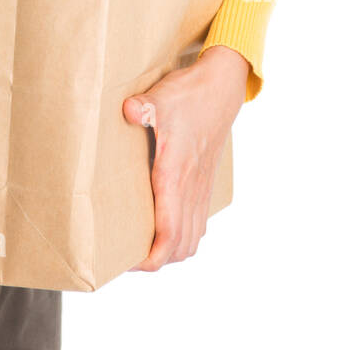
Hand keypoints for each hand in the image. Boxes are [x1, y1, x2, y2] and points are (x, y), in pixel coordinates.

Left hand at [122, 45, 249, 270]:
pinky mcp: (205, 182)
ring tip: (145, 247)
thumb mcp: (161, 98)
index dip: (150, 257)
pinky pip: (198, 223)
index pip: (168, 234)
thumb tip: (129, 111)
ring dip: (171, 251)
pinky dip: (183, 236)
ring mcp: (201, 187)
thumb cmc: (189, 94)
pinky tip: (168, 228)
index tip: (129, 261)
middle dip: (156, 260)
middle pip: (180, 247)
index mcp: (176, 176)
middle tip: (128, 256)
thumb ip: (143, 107)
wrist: (221, 88)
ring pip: (192, 239)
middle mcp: (191, 189)